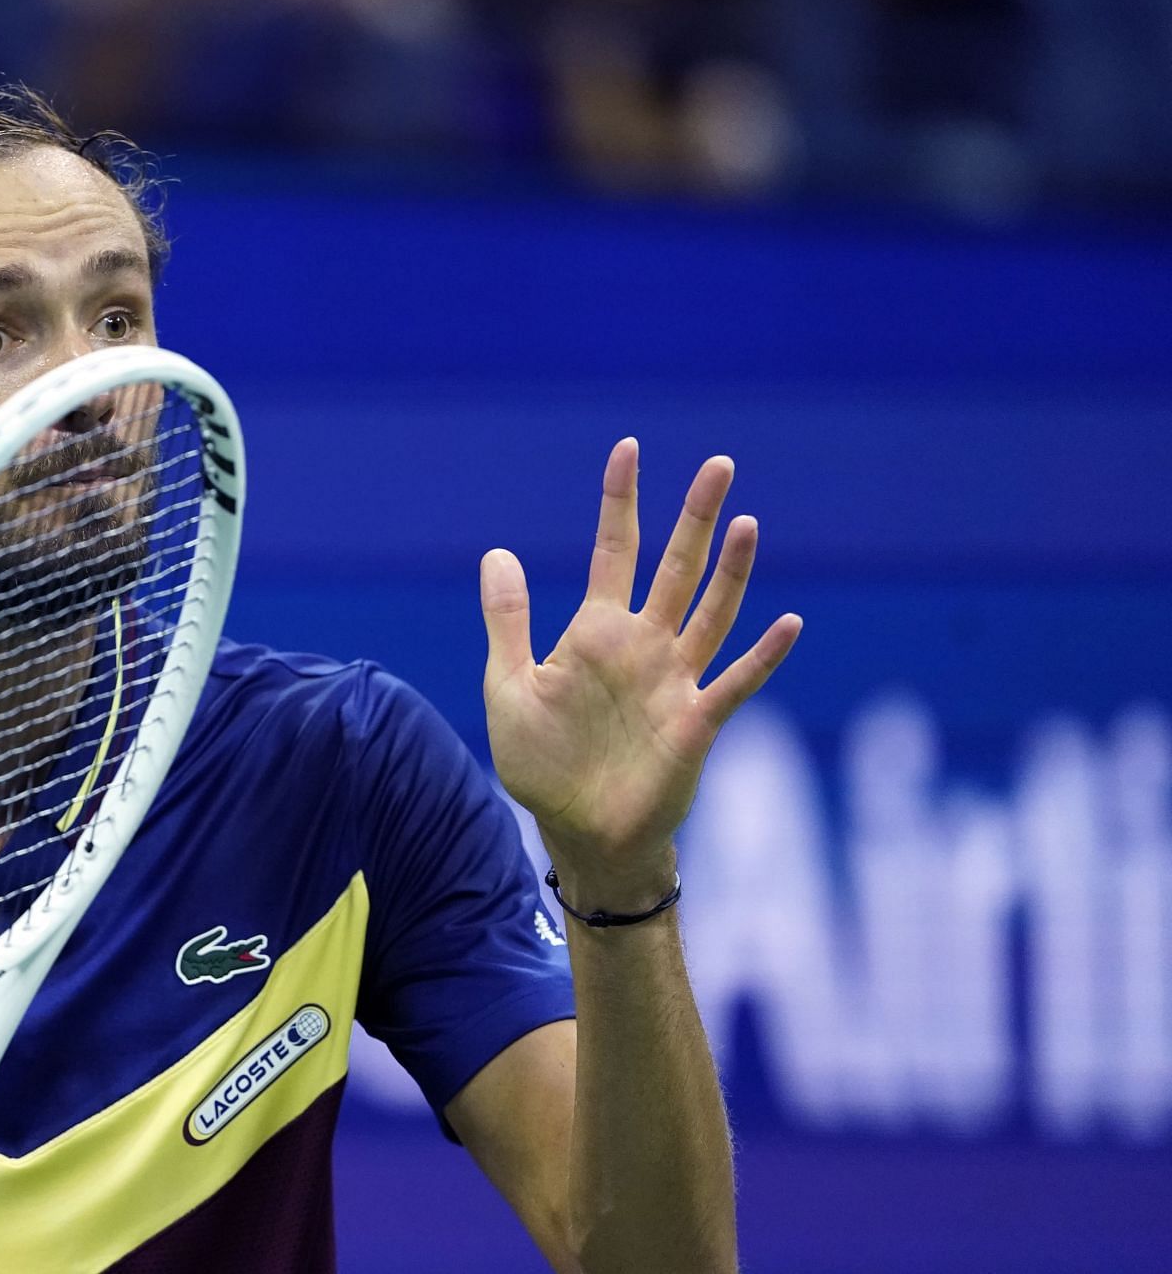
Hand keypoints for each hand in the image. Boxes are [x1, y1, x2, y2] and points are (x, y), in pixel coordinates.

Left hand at [479, 438, 800, 909]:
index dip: (620, 502)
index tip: (628, 450)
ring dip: (731, 572)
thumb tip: (496, 552)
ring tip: (747, 522)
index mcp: (596, 632)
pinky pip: (734, 683)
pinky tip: (786, 623)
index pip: (613, 551)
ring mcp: (675, 681)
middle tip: (718, 464)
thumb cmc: (544, 764)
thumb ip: (507, 622)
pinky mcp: (696, 723)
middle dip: (695, 517)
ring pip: (710, 612)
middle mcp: (643, 646)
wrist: (578, 832)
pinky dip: (761, 656)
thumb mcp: (509, 688)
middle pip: (675, 567)